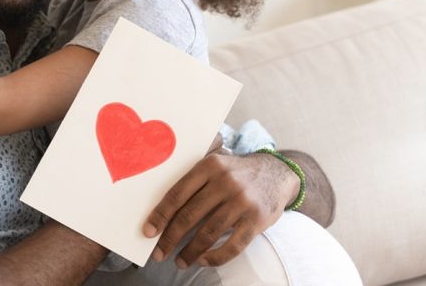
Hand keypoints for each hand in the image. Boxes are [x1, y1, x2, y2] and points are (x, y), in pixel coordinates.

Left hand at [142, 150, 298, 267]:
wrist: (277, 173)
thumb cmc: (236, 172)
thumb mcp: (216, 164)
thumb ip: (193, 179)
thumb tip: (162, 207)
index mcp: (208, 166)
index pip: (177, 193)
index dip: (160, 215)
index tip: (148, 231)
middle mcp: (224, 181)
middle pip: (189, 215)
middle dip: (170, 238)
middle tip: (159, 253)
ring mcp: (242, 201)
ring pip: (208, 233)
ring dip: (190, 251)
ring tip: (180, 262)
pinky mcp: (257, 219)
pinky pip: (233, 245)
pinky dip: (215, 257)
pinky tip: (203, 261)